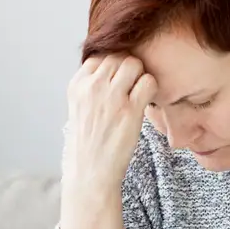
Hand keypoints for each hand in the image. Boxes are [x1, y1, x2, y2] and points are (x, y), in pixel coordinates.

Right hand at [62, 54, 156, 191]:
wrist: (90, 172)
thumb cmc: (88, 143)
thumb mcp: (79, 108)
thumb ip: (91, 86)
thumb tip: (112, 69)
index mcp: (77, 85)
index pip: (100, 55)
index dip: (113, 65)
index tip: (118, 81)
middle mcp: (92, 87)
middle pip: (118, 56)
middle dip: (129, 68)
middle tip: (132, 87)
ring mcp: (111, 97)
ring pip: (134, 64)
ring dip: (141, 75)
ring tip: (139, 93)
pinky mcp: (130, 110)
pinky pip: (149, 82)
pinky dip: (152, 88)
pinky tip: (146, 101)